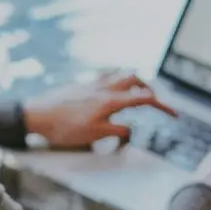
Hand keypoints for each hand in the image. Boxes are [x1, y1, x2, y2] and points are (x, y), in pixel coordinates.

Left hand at [21, 72, 174, 148]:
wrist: (35, 115)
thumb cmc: (64, 128)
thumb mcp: (94, 135)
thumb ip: (117, 130)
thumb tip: (130, 128)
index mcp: (111, 101)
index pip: (144, 99)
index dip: (163, 106)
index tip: (174, 115)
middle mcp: (104, 88)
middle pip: (135, 79)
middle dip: (149, 89)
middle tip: (155, 101)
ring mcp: (92, 83)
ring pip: (120, 74)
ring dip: (133, 82)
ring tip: (136, 94)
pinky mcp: (81, 84)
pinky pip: (105, 76)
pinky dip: (116, 81)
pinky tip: (111, 91)